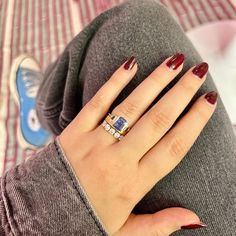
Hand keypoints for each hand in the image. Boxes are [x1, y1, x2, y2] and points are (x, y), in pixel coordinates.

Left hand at [59, 54, 215, 234]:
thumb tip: (195, 219)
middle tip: (199, 72)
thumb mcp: (125, 232)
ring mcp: (95, 143)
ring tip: (175, 62)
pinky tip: (131, 64)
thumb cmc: (85, 221)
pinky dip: (115, 82)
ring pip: (132, 107)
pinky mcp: (75, 131)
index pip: (173, 147)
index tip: (209, 102)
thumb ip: (160, 225)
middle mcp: (117, 160)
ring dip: (155, 82)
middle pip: (158, 121)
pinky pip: (98, 103)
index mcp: (133, 184)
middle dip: (182, 94)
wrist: (40, 215)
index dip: (194, 122)